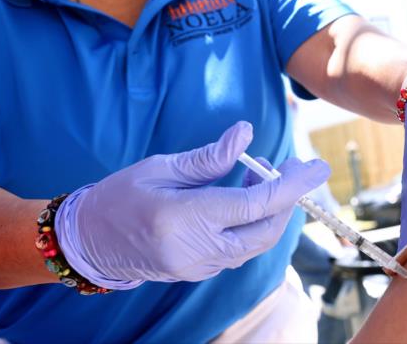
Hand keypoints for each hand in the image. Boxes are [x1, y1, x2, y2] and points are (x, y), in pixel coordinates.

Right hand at [55, 121, 330, 288]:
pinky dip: (253, 223)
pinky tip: (246, 195)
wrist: (87, 242)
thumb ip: (209, 157)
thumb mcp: (161, 168)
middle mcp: (199, 250)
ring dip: (272, 210)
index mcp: (186, 219)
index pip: (257, 204)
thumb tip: (247, 134)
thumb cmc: (119, 196)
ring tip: (265, 173)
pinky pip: (241, 248)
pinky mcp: (201, 272)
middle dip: (289, 197)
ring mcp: (201, 267)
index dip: (293, 185)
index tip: (318, 167)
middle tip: (295, 164)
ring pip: (258, 242)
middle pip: (266, 228)